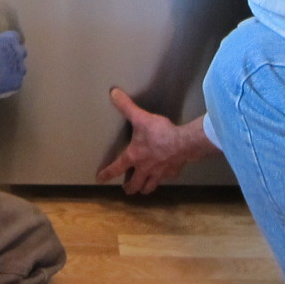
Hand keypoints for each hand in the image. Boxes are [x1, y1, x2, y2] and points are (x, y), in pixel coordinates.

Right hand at [0, 31, 25, 102]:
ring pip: (21, 67)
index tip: (2, 45)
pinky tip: (1, 82)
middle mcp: (18, 52)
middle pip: (21, 51)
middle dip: (14, 54)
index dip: (7, 41)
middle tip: (4, 59)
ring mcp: (19, 68)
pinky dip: (11, 81)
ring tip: (1, 73)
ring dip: (14, 68)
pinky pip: (17, 80)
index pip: (14, 36)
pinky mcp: (18, 81)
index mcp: (9, 40)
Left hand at [96, 88, 218, 194]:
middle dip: (129, 188)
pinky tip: (164, 175)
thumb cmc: (160, 133)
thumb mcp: (141, 118)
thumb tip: (113, 94)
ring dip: (145, 189)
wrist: (184, 143)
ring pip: (150, 186)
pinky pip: (166, 179)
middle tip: (126, 189)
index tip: (100, 179)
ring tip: (142, 189)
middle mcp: (144, 169)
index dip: (107, 174)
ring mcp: (159, 173)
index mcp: (134, 157)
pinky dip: (163, 179)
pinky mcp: (172, 173)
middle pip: (134, 184)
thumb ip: (126, 107)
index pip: (116, 168)